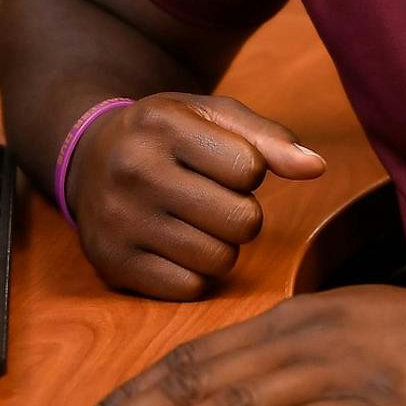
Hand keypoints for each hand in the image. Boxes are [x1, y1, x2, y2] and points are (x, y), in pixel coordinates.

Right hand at [66, 93, 325, 299]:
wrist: (88, 158)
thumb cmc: (167, 136)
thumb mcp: (211, 116)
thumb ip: (267, 138)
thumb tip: (317, 167)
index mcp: (161, 124)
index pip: (250, 169)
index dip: (250, 170)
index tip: (224, 164)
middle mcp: (133, 171)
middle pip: (242, 221)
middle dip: (241, 213)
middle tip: (214, 198)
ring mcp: (118, 221)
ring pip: (220, 260)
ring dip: (220, 244)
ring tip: (194, 220)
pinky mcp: (112, 264)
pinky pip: (190, 288)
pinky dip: (194, 272)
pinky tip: (174, 244)